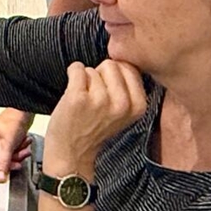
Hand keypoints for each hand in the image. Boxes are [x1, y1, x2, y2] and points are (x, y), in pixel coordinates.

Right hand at [0, 109, 33, 182]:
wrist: (23, 114)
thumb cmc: (12, 121)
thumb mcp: (7, 144)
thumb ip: (3, 163)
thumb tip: (0, 178)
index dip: (2, 164)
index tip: (13, 163)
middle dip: (11, 158)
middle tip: (19, 152)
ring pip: (4, 161)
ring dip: (16, 155)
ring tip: (21, 146)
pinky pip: (7, 157)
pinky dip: (16, 152)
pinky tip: (21, 145)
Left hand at [43, 60, 145, 175]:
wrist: (71, 154)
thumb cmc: (95, 129)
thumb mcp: (123, 112)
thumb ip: (128, 88)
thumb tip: (124, 56)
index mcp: (138, 106)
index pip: (130, 67)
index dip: (116, 76)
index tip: (109, 93)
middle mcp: (122, 104)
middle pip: (111, 64)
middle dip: (101, 76)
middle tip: (94, 99)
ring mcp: (99, 101)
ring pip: (92, 69)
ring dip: (85, 82)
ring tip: (84, 102)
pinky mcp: (77, 98)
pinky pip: (77, 68)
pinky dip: (72, 74)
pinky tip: (72, 94)